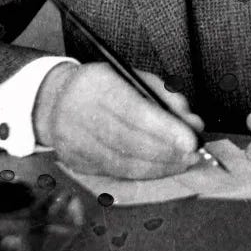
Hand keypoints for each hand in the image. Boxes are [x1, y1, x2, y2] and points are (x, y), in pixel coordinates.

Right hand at [33, 62, 203, 178]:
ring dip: (159, 166)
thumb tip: (193, 124)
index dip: (164, 129)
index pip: (133, 110)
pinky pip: (115, 173)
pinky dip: (142, 173)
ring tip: (182, 162)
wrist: (56, 99)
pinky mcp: (75, 163)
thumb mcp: (134, 77)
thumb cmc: (104, 85)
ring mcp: (74, 141)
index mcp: (96, 83)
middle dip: (167, 151)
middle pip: (129, 141)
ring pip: (123, 163)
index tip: (191, 140)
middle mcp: (79, 112)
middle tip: (194, 154)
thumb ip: (165, 97)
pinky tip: (160, 168)